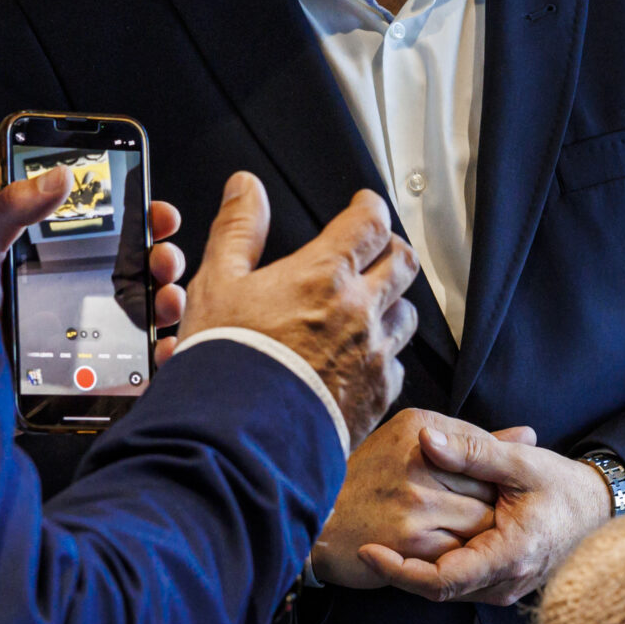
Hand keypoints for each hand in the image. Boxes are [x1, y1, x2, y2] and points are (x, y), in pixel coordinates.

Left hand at [0, 167, 189, 356]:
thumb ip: (16, 205)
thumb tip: (59, 174)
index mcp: (61, 254)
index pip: (117, 229)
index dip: (147, 219)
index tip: (160, 214)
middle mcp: (80, 288)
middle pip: (142, 269)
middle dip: (164, 260)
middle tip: (160, 260)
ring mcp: (87, 330)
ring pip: (146, 313)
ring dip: (168, 304)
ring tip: (164, 301)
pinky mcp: (86, 368)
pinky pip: (133, 363)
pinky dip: (158, 357)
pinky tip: (160, 349)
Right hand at [179, 174, 419, 446]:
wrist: (239, 435)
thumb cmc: (227, 362)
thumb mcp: (217, 283)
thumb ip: (237, 229)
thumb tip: (245, 188)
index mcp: (324, 275)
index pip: (370, 221)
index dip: (370, 207)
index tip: (364, 206)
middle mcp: (359, 311)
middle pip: (403, 263)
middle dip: (391, 250)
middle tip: (375, 250)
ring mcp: (373, 355)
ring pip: (407, 315)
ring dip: (392, 305)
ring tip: (371, 307)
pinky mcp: (377, 396)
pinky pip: (396, 365)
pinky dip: (384, 357)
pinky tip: (362, 361)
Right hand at [309, 409, 499, 587]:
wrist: (319, 520)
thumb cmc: (370, 480)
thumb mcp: (413, 443)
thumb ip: (470, 441)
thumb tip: (530, 435)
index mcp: (420, 426)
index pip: (482, 447)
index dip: (490, 473)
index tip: (489, 489)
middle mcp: (420, 457)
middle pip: (487, 484)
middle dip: (492, 504)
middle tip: (484, 517)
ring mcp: (416, 499)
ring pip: (481, 520)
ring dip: (481, 533)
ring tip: (464, 535)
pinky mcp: (412, 539)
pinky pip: (462, 549)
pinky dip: (463, 554)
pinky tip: (449, 550)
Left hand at [358, 424, 610, 604]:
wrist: (598, 512)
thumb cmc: (562, 486)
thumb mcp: (520, 462)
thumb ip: (473, 451)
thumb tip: (427, 439)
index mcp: (510, 555)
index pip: (440, 580)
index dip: (399, 570)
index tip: (366, 549)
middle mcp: (506, 583)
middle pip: (436, 589)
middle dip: (397, 568)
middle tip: (359, 542)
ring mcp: (504, 590)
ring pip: (446, 589)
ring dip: (414, 568)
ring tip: (378, 539)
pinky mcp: (501, 586)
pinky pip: (459, 583)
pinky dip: (434, 565)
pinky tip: (412, 542)